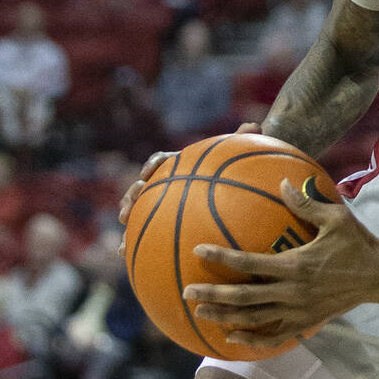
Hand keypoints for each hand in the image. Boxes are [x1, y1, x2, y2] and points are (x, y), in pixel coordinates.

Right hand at [117, 123, 263, 255]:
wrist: (231, 191)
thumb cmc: (233, 171)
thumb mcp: (239, 158)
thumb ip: (243, 141)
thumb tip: (254, 124)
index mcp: (179, 165)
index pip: (162, 161)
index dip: (153, 165)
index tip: (149, 172)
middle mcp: (166, 183)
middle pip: (143, 186)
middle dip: (132, 195)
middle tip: (129, 204)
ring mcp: (162, 203)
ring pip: (139, 210)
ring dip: (128, 217)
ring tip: (123, 231)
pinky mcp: (163, 223)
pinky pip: (147, 232)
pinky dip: (134, 242)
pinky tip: (126, 254)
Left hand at [182, 179, 378, 347]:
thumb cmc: (357, 242)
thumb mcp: (336, 217)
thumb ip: (306, 203)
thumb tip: (283, 182)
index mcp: (296, 265)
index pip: (250, 263)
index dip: (222, 257)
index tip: (198, 251)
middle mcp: (293, 291)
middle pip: (244, 297)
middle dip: (213, 295)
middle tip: (187, 291)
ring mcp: (298, 310)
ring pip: (254, 319)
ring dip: (225, 316)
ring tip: (201, 313)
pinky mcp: (306, 322)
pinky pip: (274, 336)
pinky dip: (252, 340)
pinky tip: (233, 337)